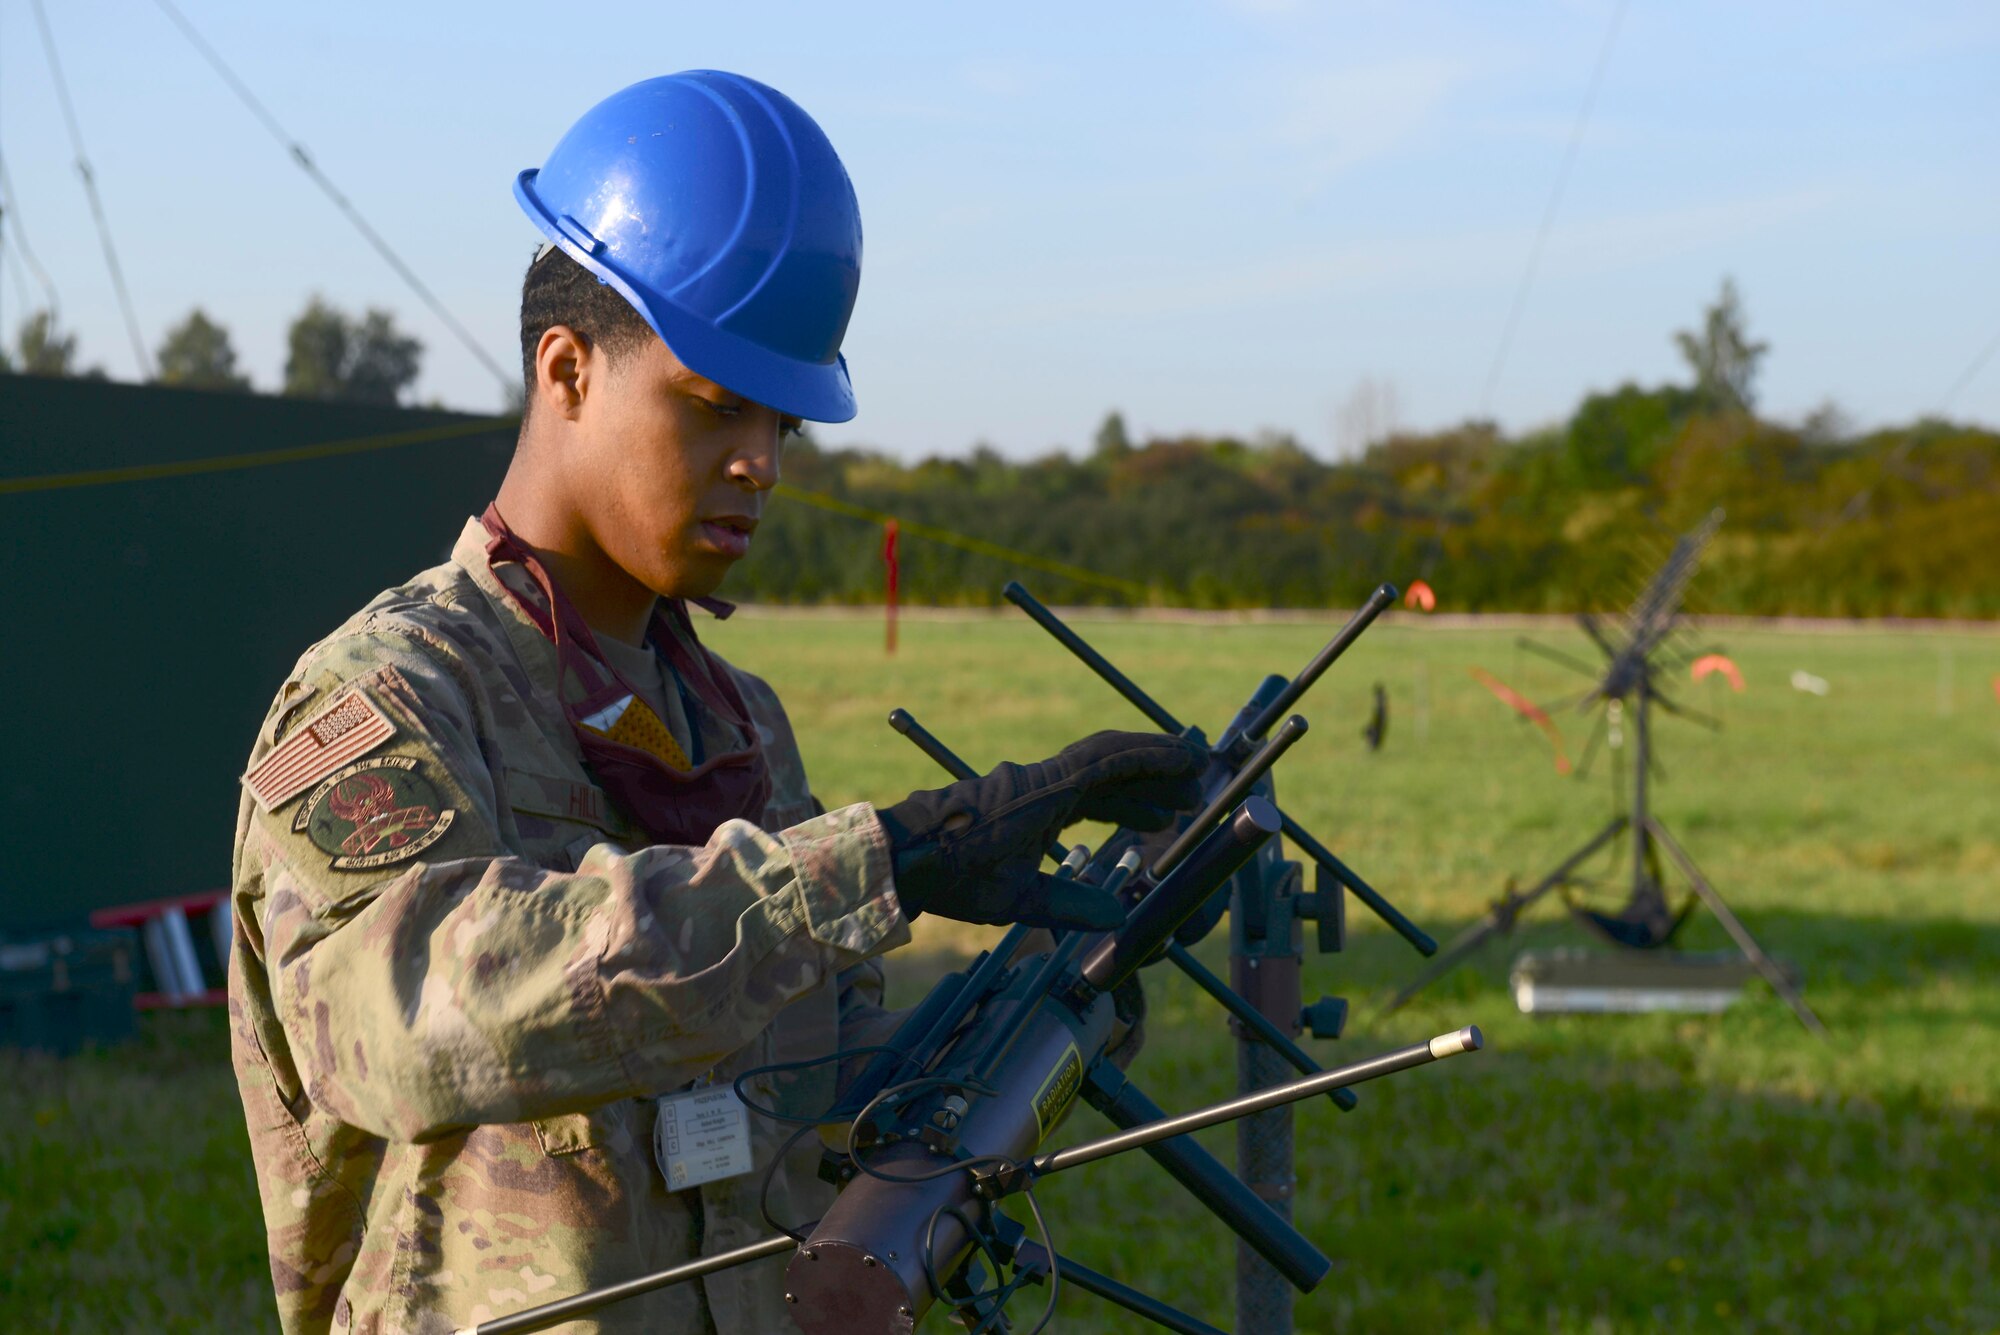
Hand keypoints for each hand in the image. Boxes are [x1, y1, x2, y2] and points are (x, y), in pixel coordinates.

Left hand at [877, 731, 1204, 929]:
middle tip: (1192, 795)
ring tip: (1166, 816)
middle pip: (1107, 766)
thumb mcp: (1013, 898)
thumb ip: (1069, 906)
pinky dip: (1100, 805)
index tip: (1190, 761)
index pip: (1110, 760)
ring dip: (1129, 794)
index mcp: (1045, 792)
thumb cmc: (952, 873)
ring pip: (1090, 781)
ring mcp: (1026, 790)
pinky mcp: (1014, 804)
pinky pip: (1069, 794)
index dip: (1154, 758)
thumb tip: (1121, 916)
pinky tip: (1114, 826)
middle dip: (1152, 778)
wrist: (899, 856)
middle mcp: (1039, 782)